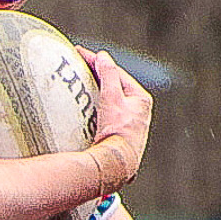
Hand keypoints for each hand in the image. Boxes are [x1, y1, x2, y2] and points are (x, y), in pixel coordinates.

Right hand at [83, 49, 151, 187]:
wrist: (116, 165)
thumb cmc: (117, 130)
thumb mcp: (112, 98)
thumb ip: (108, 75)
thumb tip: (103, 56)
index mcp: (141, 100)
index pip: (117, 73)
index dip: (98, 62)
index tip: (79, 54)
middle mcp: (140, 114)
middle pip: (115, 88)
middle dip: (98, 77)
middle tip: (78, 68)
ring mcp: (130, 128)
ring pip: (111, 105)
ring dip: (96, 95)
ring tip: (79, 89)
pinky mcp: (120, 141)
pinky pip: (106, 120)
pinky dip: (96, 113)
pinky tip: (84, 115)